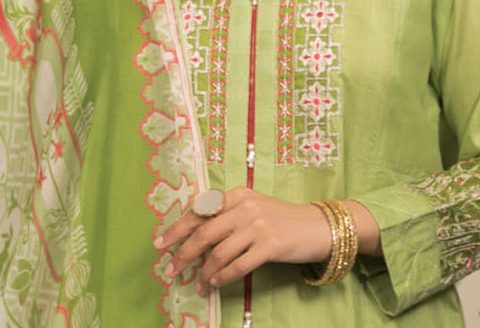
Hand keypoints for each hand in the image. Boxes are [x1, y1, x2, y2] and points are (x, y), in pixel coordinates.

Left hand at [152, 187, 332, 291]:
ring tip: (198, 285)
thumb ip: (227, 215)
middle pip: (203, 233)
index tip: (161, 244)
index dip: (176, 228)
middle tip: (170, 270)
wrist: (319, 226)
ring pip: (218, 253)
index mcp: (236, 195)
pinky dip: (223, 276)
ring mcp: (258, 226)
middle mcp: (244, 207)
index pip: (199, 211)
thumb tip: (194, 236)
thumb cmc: (282, 218)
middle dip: (183, 254)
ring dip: (204, 272)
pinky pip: (238, 265)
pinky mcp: (270, 245)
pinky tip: (215, 283)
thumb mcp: (252, 207)